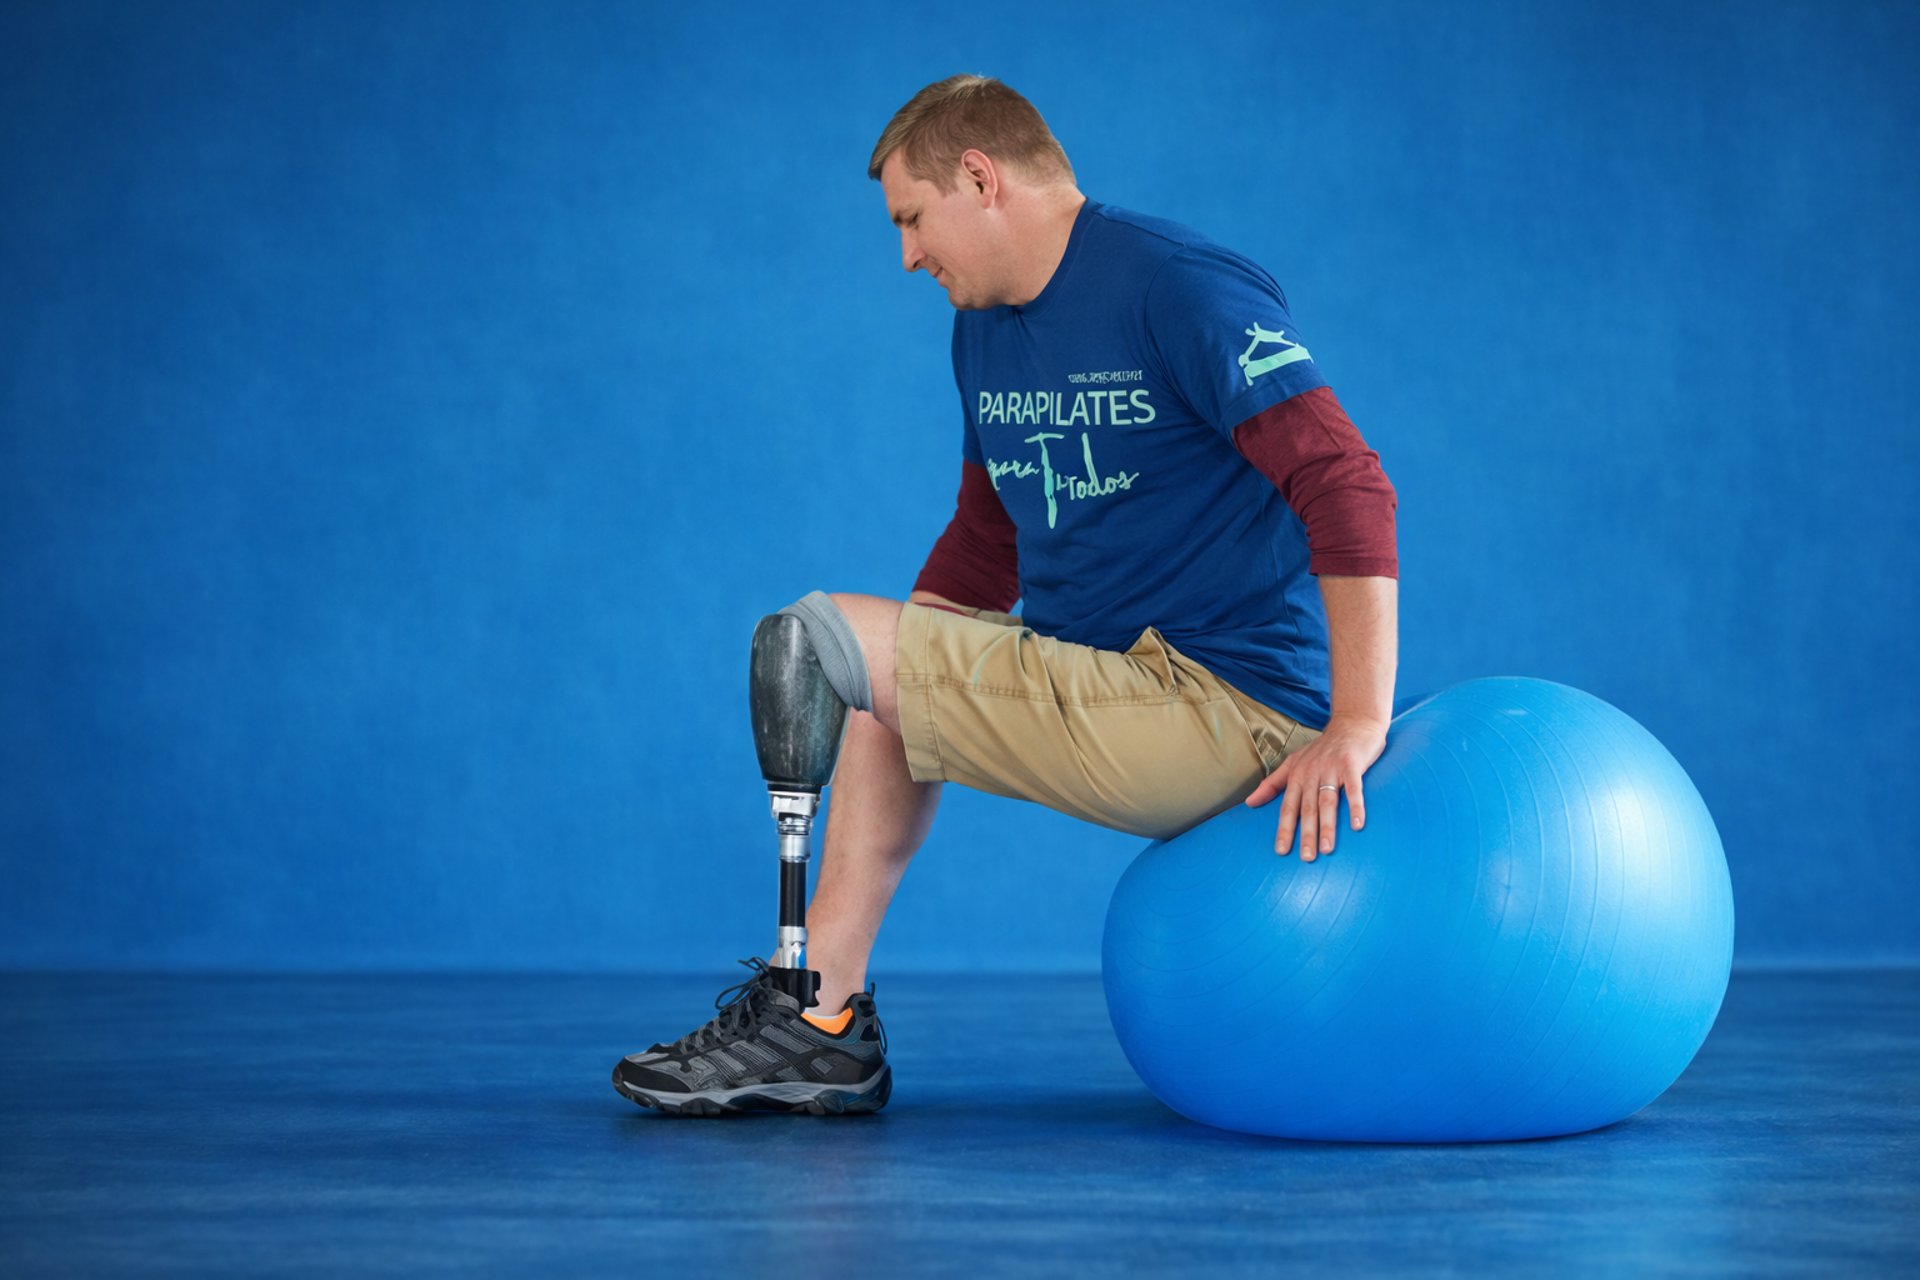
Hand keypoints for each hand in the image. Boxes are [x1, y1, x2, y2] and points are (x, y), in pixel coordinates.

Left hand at [1243, 715, 1387, 861]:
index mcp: (1297, 775)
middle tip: (1306, 858)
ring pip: (1327, 801)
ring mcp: (1332, 769)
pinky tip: (1357, 825)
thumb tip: (1249, 802)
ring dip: (1327, 826)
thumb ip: (1272, 784)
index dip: (1284, 829)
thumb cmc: (1323, 749)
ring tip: (1326, 849)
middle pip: (1307, 808)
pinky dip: (1355, 806)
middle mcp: (1312, 773)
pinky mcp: (1352, 765)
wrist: (1353, 724)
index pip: (1288, 806)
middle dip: (1306, 834)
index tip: (1281, 851)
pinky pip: (1354, 789)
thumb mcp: (1293, 762)